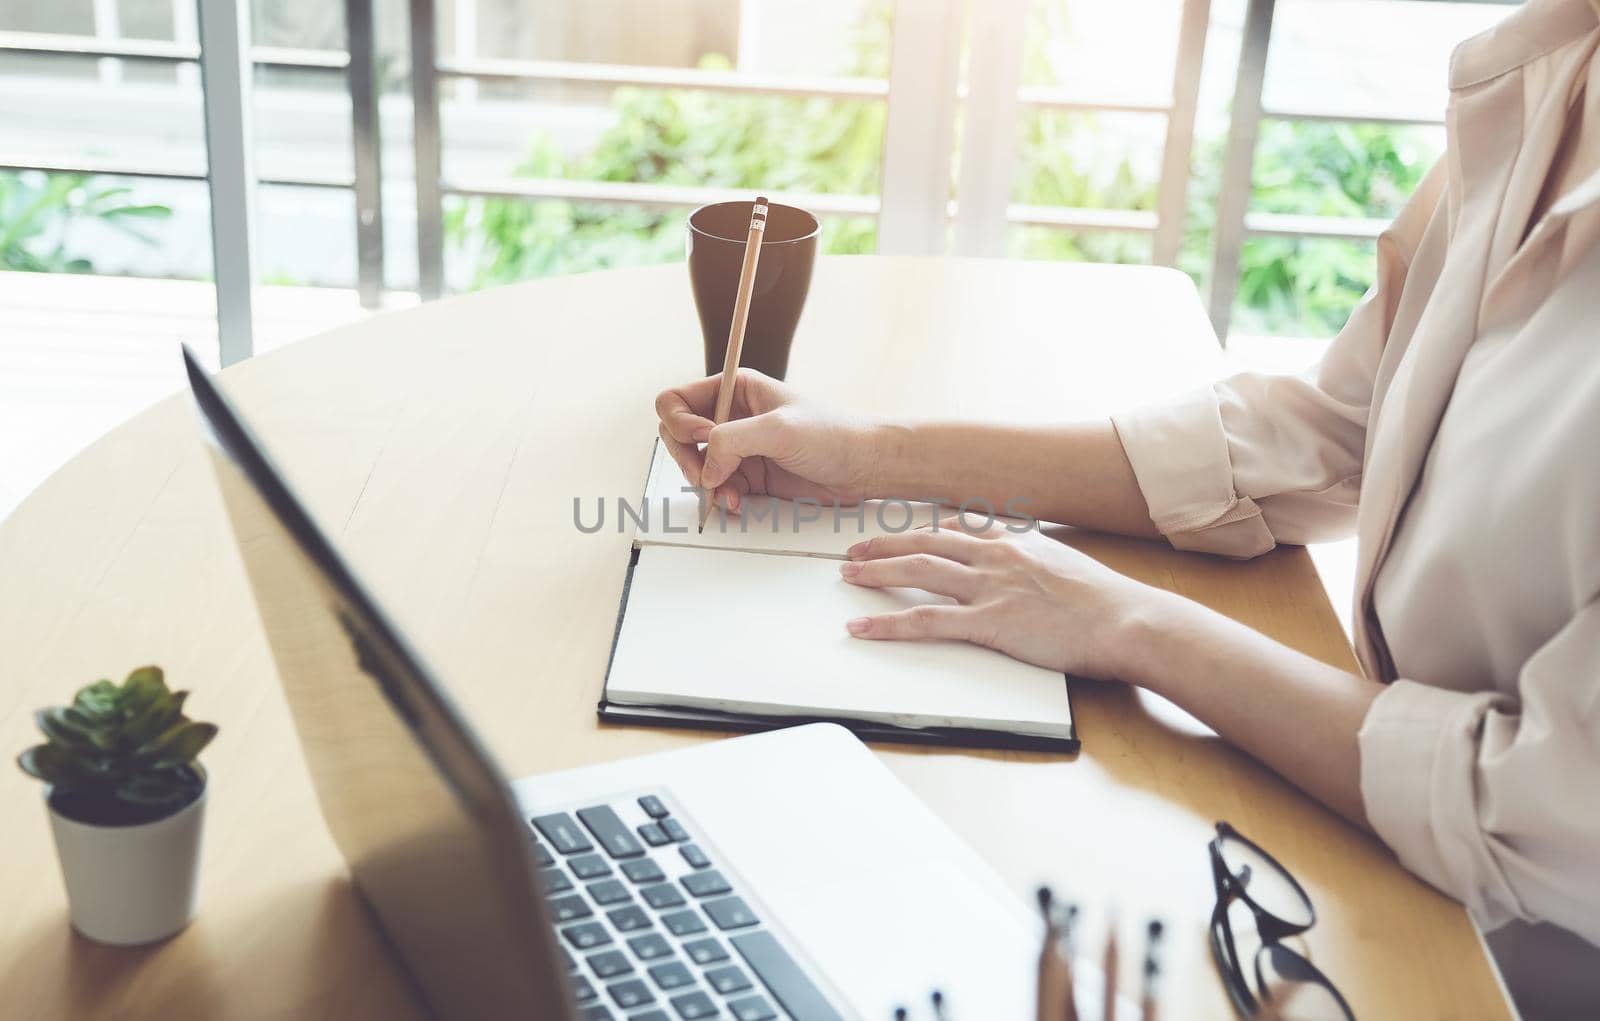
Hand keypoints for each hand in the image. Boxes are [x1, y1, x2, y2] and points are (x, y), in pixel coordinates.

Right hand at [654, 368, 878, 513]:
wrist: (864, 466)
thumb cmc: (833, 434)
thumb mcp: (778, 429)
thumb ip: (732, 440)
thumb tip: (706, 468)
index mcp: (735, 388)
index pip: (677, 400)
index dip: (680, 423)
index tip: (704, 439)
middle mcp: (732, 415)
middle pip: (678, 435)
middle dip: (687, 458)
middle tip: (704, 477)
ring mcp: (739, 447)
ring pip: (696, 466)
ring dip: (705, 483)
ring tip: (728, 495)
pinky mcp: (749, 475)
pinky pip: (717, 488)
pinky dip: (721, 498)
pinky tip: (738, 503)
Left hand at [839, 519, 1157, 678]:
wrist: (1129, 621)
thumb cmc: (1110, 604)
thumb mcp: (1072, 570)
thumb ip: (1045, 566)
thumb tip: (1038, 573)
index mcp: (1019, 542)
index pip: (961, 527)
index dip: (926, 530)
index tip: (906, 533)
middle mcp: (998, 556)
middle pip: (927, 541)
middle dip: (887, 544)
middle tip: (856, 550)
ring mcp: (991, 588)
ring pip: (918, 570)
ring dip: (877, 571)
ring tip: (848, 576)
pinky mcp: (988, 622)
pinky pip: (925, 620)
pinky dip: (887, 623)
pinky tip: (862, 626)